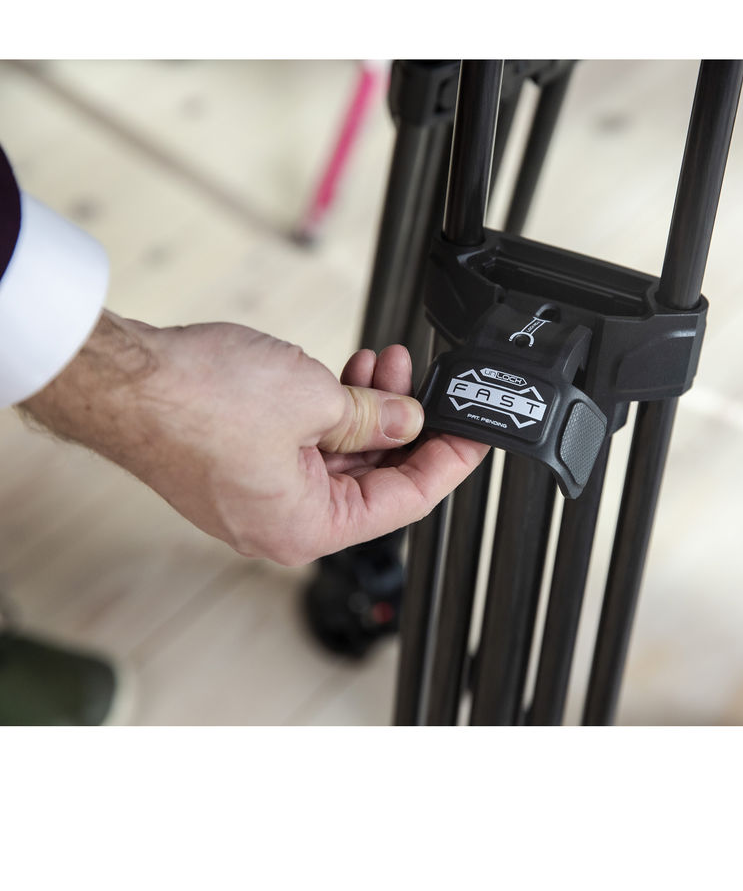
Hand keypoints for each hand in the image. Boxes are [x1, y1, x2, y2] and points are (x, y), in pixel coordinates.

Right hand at [20, 312, 488, 565]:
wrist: (119, 377)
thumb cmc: (194, 401)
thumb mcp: (315, 401)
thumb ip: (374, 418)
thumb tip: (407, 422)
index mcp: (305, 528)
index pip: (403, 503)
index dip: (446, 464)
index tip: (474, 436)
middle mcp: (281, 521)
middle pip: (372, 479)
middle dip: (404, 426)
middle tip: (429, 387)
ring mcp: (258, 493)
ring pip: (340, 456)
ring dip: (368, 409)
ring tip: (389, 362)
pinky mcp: (240, 463)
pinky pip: (306, 444)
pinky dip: (332, 410)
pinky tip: (351, 372)